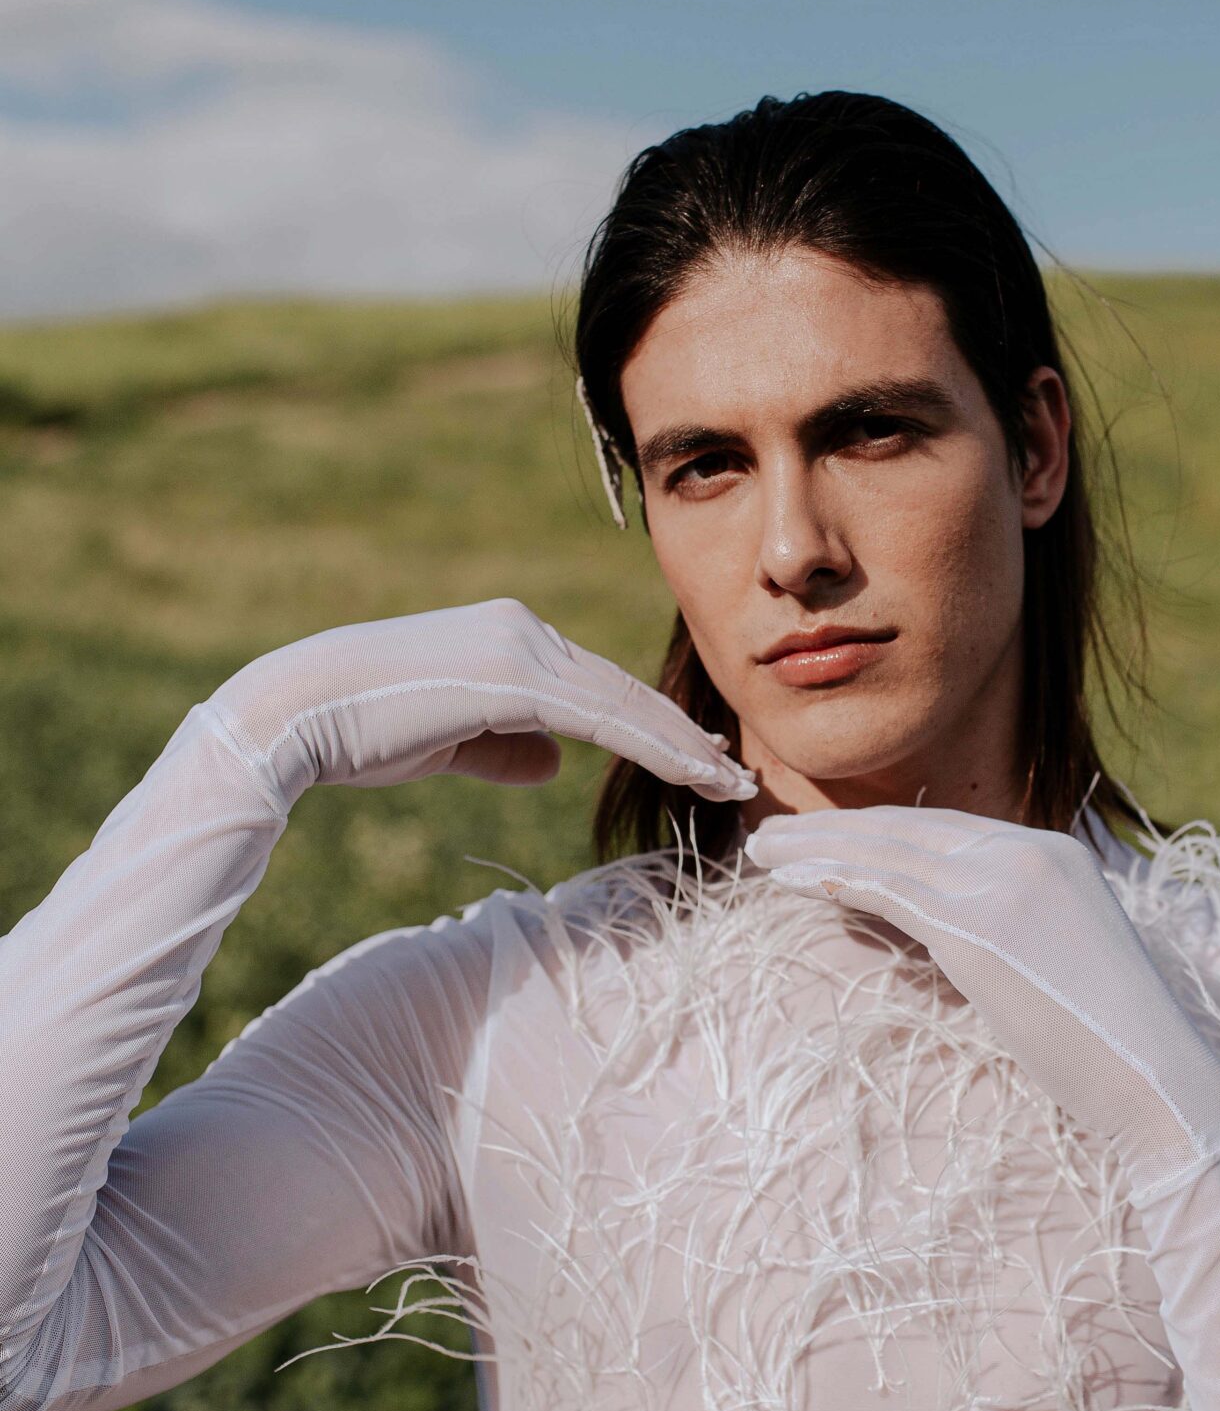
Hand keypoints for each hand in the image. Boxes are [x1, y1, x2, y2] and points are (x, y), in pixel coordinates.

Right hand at [206, 597, 757, 812]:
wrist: (296, 714)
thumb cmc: (359, 731)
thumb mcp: (446, 740)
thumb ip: (503, 745)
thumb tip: (552, 764)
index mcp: (508, 637)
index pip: (596, 686)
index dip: (651, 724)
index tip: (697, 757)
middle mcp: (521, 629)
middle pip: (621, 689)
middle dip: (681, 734)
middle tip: (733, 772)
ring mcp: (519, 647)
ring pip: (622, 703)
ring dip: (682, 745)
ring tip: (729, 781)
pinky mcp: (512, 677)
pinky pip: (602, 717)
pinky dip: (654, 746)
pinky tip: (691, 771)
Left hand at [744, 806, 1219, 1189]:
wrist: (1160, 1085)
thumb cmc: (1114, 1048)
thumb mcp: (1058, 965)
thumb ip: (1007, 933)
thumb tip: (941, 936)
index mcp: (1057, 854)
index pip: (945, 831)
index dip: (877, 833)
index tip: (826, 840)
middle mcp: (1032, 852)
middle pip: (909, 829)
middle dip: (835, 830)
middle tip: (773, 838)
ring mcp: (1007, 882)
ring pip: (889, 852)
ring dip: (818, 850)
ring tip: (763, 855)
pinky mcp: (980, 925)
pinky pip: (890, 889)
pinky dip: (836, 879)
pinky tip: (795, 882)